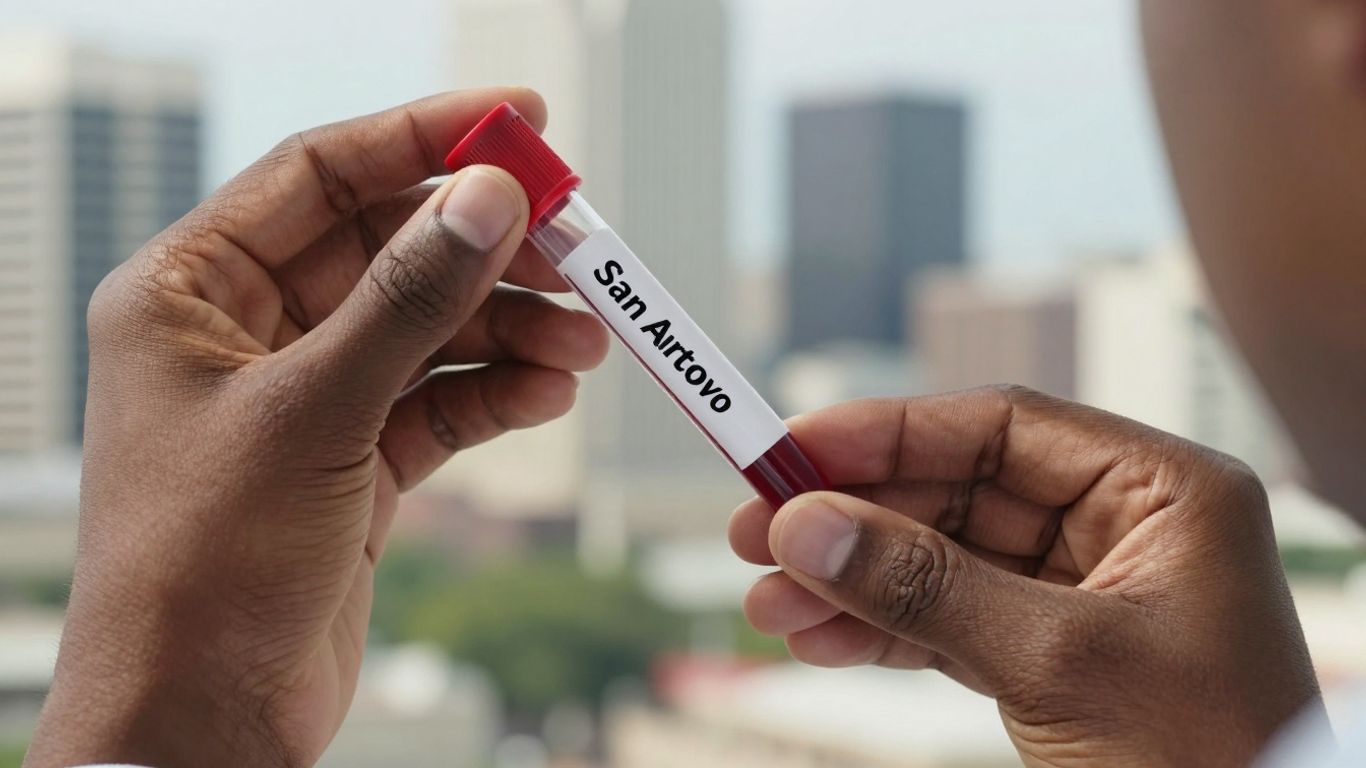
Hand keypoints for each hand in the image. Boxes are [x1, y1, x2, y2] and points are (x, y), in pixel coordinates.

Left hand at [25, 89, 608, 766]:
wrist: (203, 722)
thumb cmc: (201, 569)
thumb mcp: (312, 414)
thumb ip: (408, 302)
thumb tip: (487, 200)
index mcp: (190, 292)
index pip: (320, 175)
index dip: (422, 138)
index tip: (519, 122)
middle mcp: (247, 333)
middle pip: (390, 249)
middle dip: (486, 249)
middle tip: (576, 247)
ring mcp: (307, 397)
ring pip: (427, 326)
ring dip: (508, 326)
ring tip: (582, 340)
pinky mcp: (354, 459)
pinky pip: (440, 398)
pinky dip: (497, 391)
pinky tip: (546, 393)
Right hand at [730, 386, 1321, 766]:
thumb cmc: (1205, 758)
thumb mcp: (1058, 659)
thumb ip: (926, 586)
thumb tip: (808, 528)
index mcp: (1161, 490)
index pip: (1000, 429)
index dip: (886, 433)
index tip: (794, 446)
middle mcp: (1120, 526)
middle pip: (954, 493)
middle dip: (853, 520)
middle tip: (756, 531)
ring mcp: (1080, 590)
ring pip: (938, 560)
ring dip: (850, 582)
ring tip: (769, 605)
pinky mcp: (1047, 649)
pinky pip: (946, 619)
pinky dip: (880, 630)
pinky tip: (818, 637)